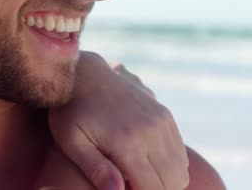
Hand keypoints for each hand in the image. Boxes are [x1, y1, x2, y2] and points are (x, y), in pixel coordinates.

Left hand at [48, 51, 188, 189]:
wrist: (84, 73)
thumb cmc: (71, 111)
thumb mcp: (72, 141)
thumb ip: (95, 169)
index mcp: (127, 141)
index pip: (153, 188)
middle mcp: (151, 130)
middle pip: (171, 182)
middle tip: (132, 186)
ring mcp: (161, 120)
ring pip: (180, 169)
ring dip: (164, 181)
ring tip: (139, 180)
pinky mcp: (165, 114)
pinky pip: (180, 152)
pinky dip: (169, 165)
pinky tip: (147, 165)